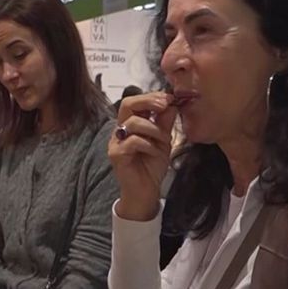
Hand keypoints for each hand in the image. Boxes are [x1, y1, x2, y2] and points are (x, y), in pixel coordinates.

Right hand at [110, 93, 177, 221]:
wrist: (146, 191)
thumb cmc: (152, 166)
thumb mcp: (163, 141)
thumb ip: (164, 122)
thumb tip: (172, 103)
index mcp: (130, 124)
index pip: (136, 102)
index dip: (152, 97)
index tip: (170, 98)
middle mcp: (120, 130)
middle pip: (127, 104)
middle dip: (148, 101)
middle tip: (164, 105)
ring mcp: (116, 142)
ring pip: (132, 123)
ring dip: (154, 129)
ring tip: (165, 141)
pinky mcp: (116, 154)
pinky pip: (133, 141)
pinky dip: (148, 144)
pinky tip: (155, 152)